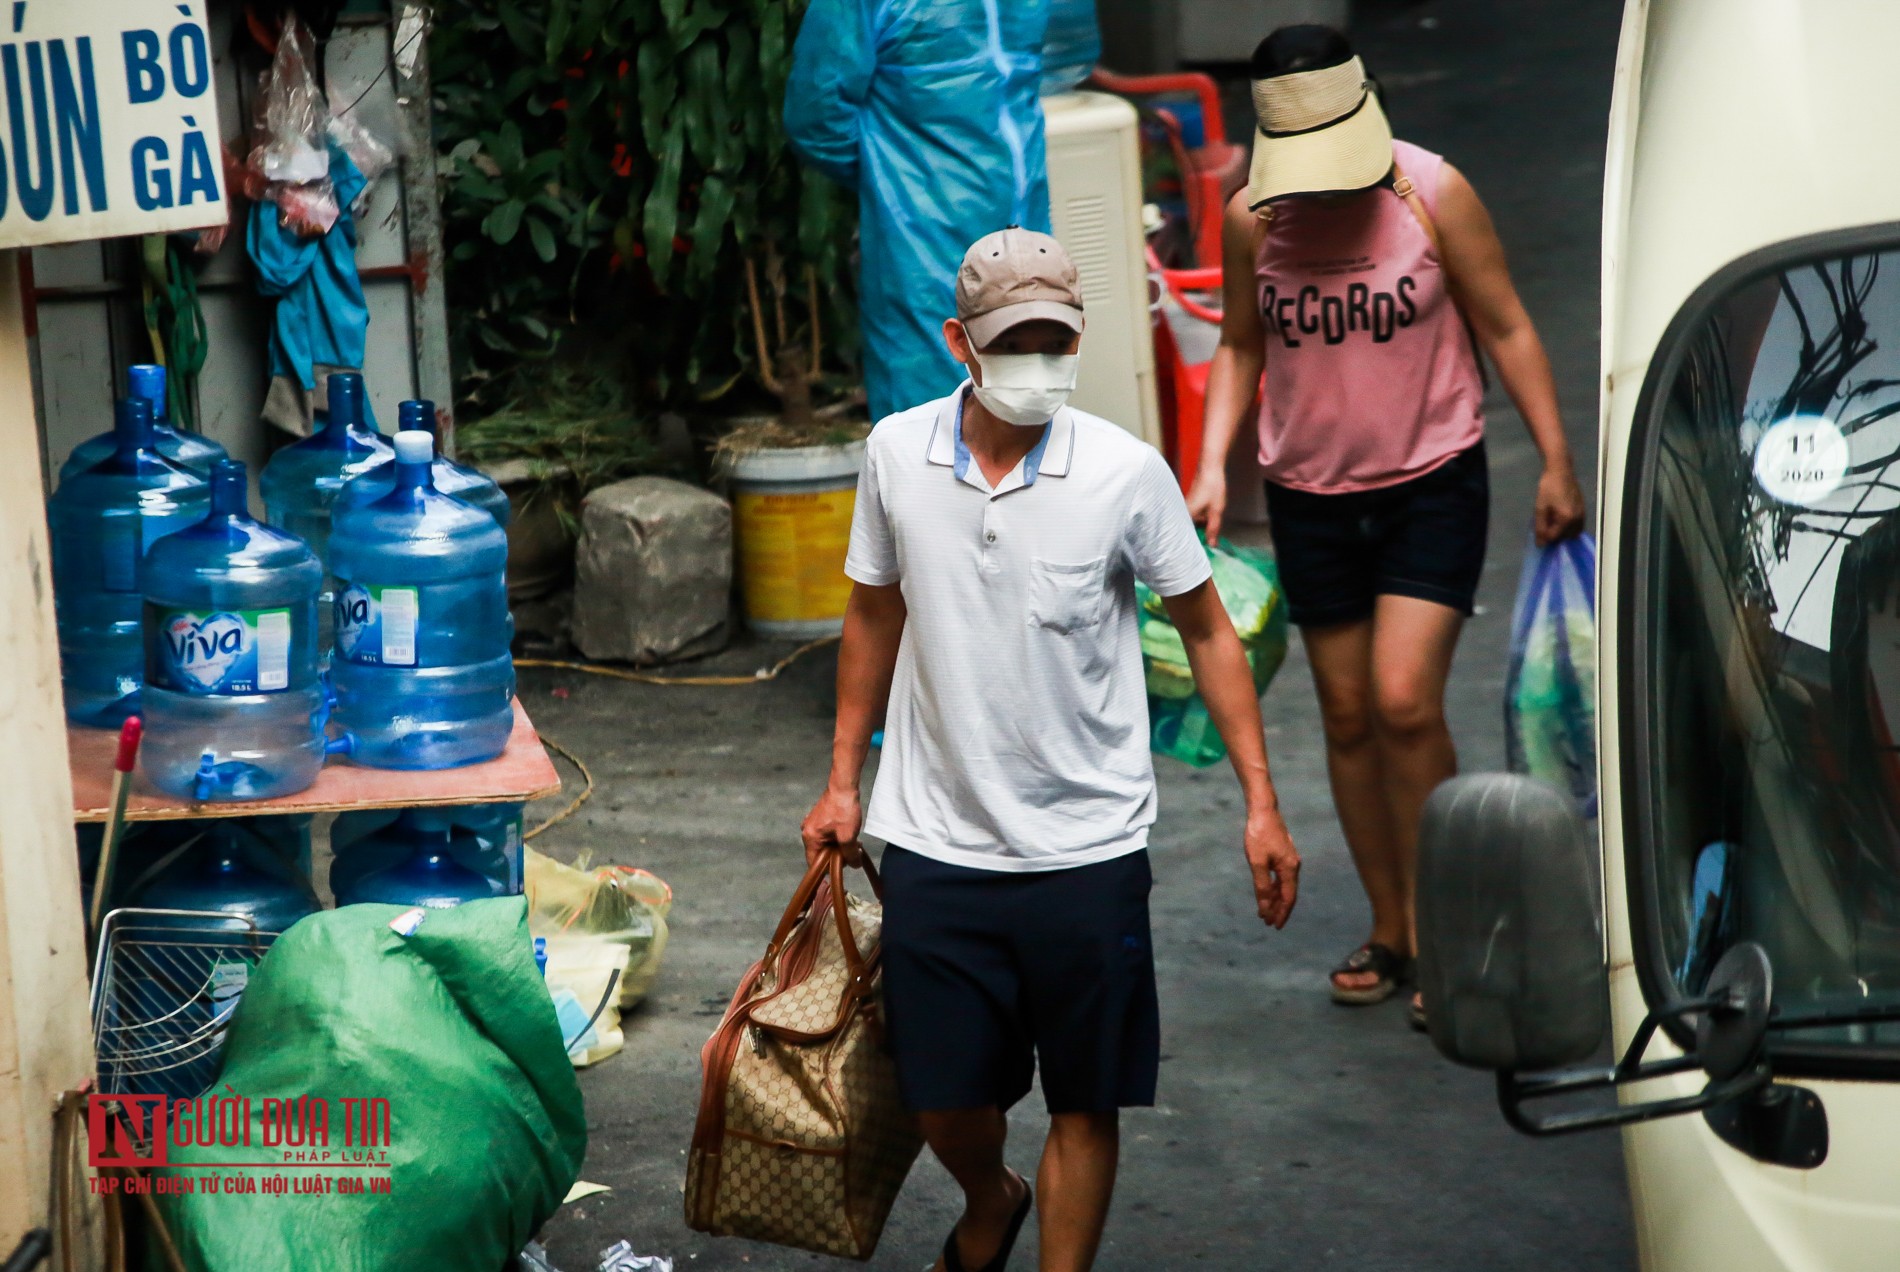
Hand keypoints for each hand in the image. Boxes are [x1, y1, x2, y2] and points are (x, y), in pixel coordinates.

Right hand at [801, 782, 864, 868]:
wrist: (844, 786)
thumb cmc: (843, 808)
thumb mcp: (848, 836)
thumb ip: (850, 854)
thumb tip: (854, 865)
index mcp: (810, 838)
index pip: (814, 864)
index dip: (828, 869)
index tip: (842, 866)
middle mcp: (807, 831)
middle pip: (821, 854)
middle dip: (837, 855)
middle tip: (852, 851)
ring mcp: (812, 824)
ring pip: (826, 843)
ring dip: (840, 845)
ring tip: (854, 842)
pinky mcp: (819, 818)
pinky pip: (827, 834)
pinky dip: (838, 837)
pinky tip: (849, 833)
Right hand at [1185, 468, 1227, 544]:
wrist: (1210, 468)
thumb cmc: (1212, 488)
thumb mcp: (1216, 511)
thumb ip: (1213, 529)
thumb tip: (1211, 545)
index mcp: (1187, 515)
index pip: (1186, 536)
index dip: (1192, 546)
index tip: (1198, 555)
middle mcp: (1183, 512)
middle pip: (1188, 531)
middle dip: (1197, 539)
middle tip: (1206, 549)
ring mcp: (1187, 508)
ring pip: (1192, 524)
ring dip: (1200, 530)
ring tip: (1209, 538)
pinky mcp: (1191, 504)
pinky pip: (1194, 518)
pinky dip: (1201, 522)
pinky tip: (1209, 524)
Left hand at [1243, 807, 1299, 928]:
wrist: (1263, 811)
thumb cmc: (1259, 835)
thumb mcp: (1256, 862)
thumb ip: (1261, 886)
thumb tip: (1264, 907)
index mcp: (1290, 869)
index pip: (1288, 898)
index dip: (1282, 913)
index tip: (1275, 926)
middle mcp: (1293, 866)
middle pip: (1287, 894)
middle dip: (1278, 910)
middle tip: (1268, 923)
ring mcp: (1289, 860)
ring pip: (1283, 886)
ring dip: (1274, 899)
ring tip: (1264, 912)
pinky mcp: (1283, 855)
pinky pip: (1280, 877)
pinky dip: (1273, 887)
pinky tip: (1265, 893)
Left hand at [1534, 463, 1586, 545]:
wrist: (1560, 471)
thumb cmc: (1548, 488)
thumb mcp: (1540, 508)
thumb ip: (1540, 527)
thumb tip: (1540, 545)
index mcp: (1567, 518)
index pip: (1555, 537)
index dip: (1544, 536)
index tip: (1538, 530)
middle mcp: (1578, 519)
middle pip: (1565, 538)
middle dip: (1554, 535)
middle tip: (1545, 526)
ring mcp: (1582, 515)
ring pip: (1573, 533)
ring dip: (1562, 532)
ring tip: (1552, 523)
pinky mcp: (1583, 510)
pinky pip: (1577, 526)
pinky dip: (1569, 527)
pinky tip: (1559, 519)